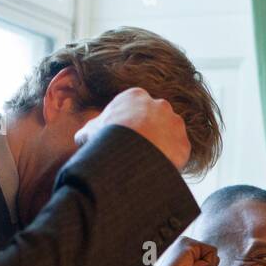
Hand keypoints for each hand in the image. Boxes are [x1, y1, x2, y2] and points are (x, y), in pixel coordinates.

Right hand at [76, 86, 190, 171]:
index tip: (126, 139)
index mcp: (136, 97)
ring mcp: (175, 124)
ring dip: (162, 146)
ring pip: (170, 135)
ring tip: (149, 162)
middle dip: (150, 134)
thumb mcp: (91, 132)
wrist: (130, 154)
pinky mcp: (184, 143)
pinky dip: (171, 161)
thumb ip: (90, 130)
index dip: (130, 125)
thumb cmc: (107, 139)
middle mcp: (160, 105)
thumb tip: (81, 136)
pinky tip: (158, 168)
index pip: (136, 110)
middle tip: (139, 151)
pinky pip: (179, 153)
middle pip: (155, 120)